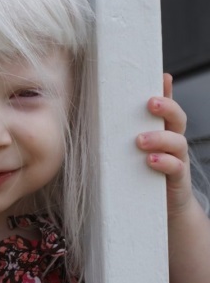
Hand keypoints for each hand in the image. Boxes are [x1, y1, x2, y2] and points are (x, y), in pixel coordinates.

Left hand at [136, 73, 193, 217]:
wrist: (160, 205)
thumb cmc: (140, 172)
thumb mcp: (131, 150)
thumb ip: (123, 133)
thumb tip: (102, 113)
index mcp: (162, 131)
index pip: (167, 107)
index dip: (167, 91)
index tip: (162, 76)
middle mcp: (173, 142)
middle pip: (178, 118)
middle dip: (167, 107)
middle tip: (151, 103)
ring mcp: (177, 160)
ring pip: (178, 142)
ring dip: (160, 138)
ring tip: (140, 140)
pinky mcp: (177, 179)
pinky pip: (177, 167)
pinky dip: (165, 162)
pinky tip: (151, 161)